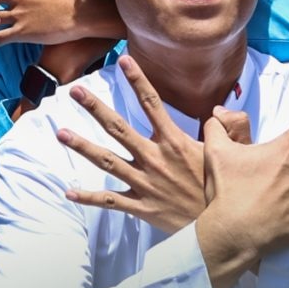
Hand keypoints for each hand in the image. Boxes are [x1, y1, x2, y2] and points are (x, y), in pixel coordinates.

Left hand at [61, 55, 216, 234]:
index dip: (137, 80)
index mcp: (174, 142)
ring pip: (107, 161)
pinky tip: (68, 192)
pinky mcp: (141, 207)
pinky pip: (110, 201)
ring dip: (82, 147)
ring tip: (61, 133)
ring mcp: (144, 183)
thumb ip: (223, 126)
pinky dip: (88, 197)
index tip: (123, 60)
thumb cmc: (223, 188)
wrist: (220, 228)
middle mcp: (154, 159)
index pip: (152, 104)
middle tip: (75, 90)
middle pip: (118, 128)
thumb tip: (216, 109)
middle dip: (95, 108)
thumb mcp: (228, 152)